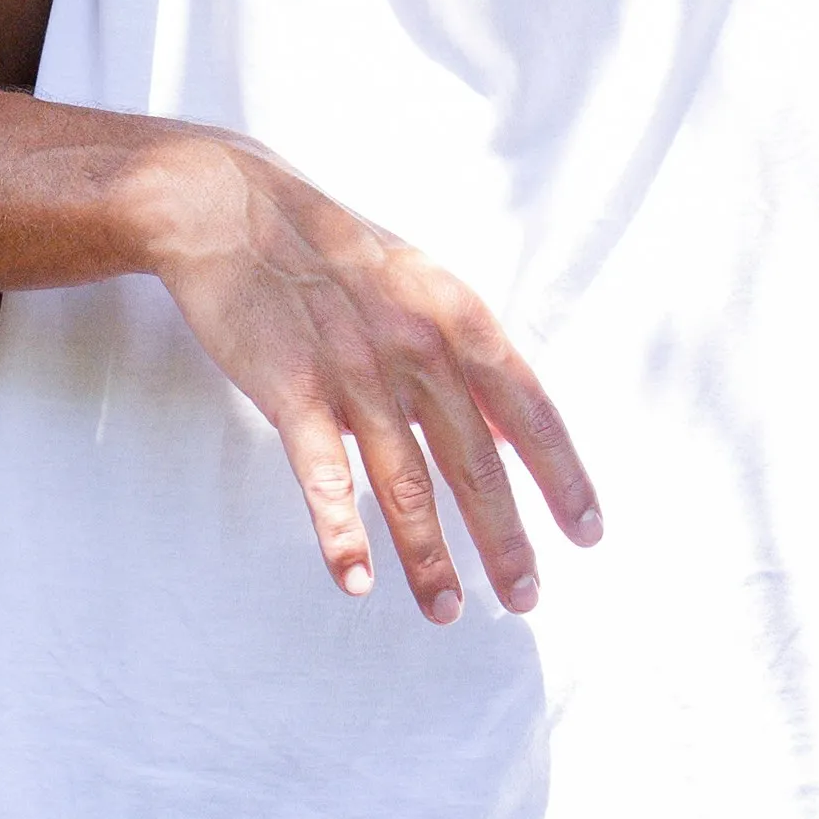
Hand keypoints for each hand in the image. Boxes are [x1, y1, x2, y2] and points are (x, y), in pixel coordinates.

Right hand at [134, 128, 602, 619]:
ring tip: (449, 611)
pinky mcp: (291, 388)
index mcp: (455, 313)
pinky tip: (355, 579)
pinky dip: (338, 530)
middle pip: (474, 459)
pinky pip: (322, 472)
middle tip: (527, 599)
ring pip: (403, 481)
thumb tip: (511, 429)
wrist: (230, 207)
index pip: (528, 408)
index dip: (563, 474)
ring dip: (429, 556)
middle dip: (505, 538)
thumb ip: (465, 353)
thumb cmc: (333, 249)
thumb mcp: (418, 280)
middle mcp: (415, 344)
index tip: (588, 532)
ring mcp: (353, 368)